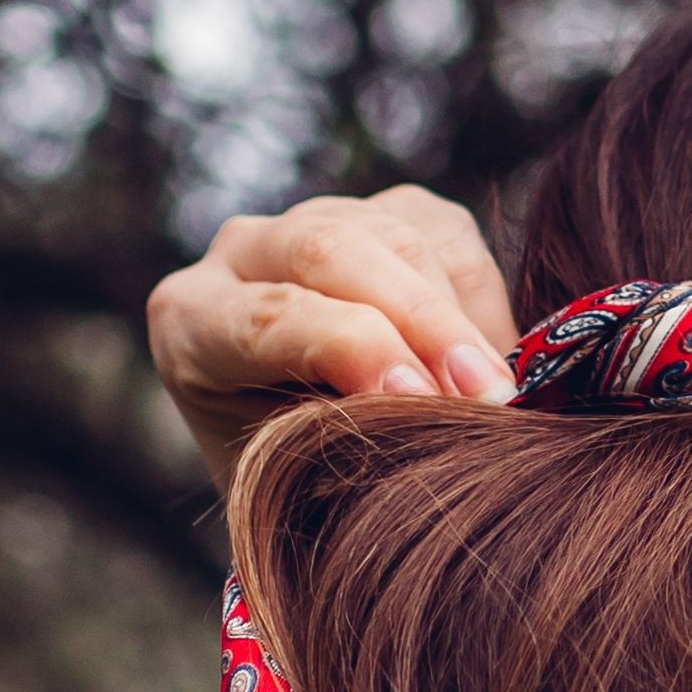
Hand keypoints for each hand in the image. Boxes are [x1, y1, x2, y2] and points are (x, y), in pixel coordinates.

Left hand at [145, 191, 516, 477]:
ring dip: (460, 321)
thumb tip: (434, 416)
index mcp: (192, 319)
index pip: (269, 313)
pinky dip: (480, 303)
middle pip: (334, 250)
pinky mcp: (387, 209)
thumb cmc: (290, 482)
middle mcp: (242, 250)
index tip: (422, 398)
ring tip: (499, 400)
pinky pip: (449, 236)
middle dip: (422, 321)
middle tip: (488, 396)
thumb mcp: (293, 480)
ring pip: (401, 238)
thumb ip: (340, 442)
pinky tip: (490, 366)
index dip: (352, 347)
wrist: (303, 446)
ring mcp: (316, 217)